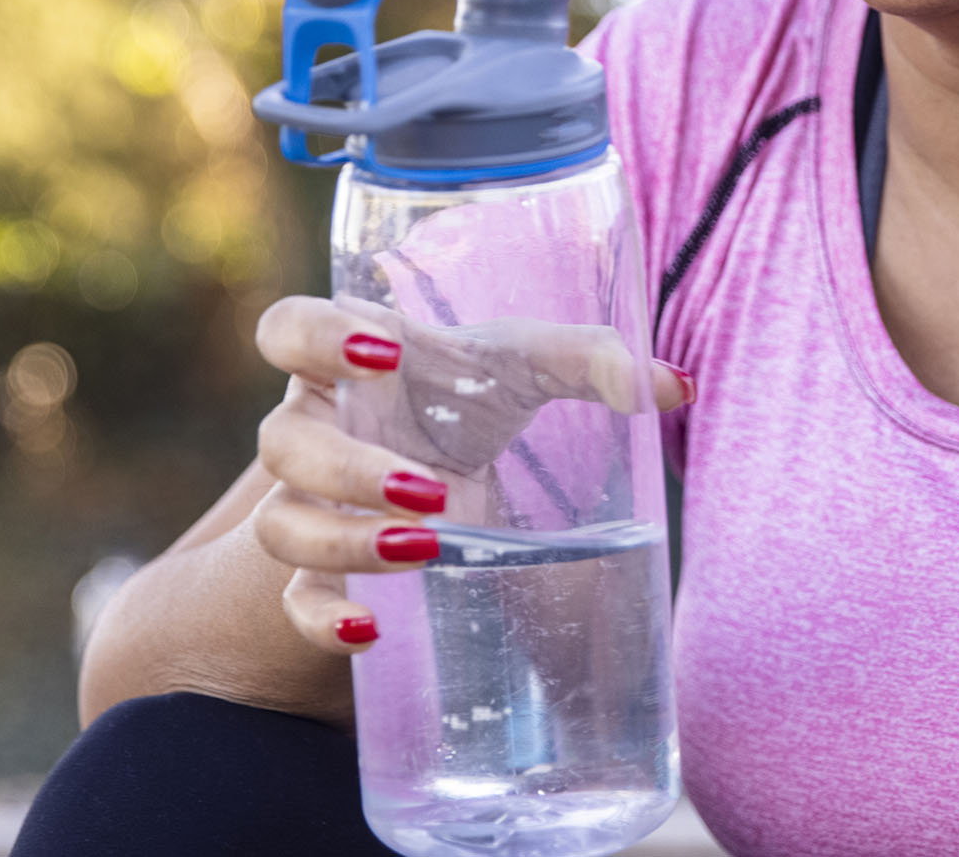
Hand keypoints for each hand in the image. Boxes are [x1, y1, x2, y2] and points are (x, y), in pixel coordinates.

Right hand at [245, 295, 692, 654]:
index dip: (316, 338)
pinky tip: (369, 630)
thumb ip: (593, 360)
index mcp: (346, 358)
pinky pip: (296, 600)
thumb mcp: (524, 368)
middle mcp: (312, 427)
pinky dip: (322, 620)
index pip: (287, 327)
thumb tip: (676, 385)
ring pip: (282, 525)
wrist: (434, 465)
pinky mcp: (320, 568)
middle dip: (351, 468)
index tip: (386, 355)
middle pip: (283, 441)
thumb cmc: (468, 396)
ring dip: (346, 539)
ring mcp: (306, 501)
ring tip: (425, 550)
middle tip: (428, 489)